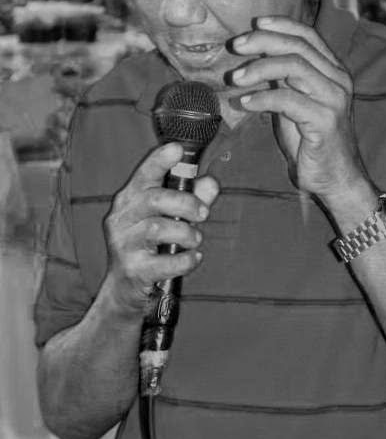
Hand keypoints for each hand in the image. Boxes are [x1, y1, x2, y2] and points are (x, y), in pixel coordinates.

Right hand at [103, 142, 218, 313]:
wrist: (125, 289)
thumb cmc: (150, 245)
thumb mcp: (169, 218)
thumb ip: (191, 198)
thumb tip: (210, 183)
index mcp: (129, 199)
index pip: (143, 174)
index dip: (159, 160)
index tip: (176, 149)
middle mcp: (121, 218)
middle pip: (153, 199)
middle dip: (185, 203)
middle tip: (204, 213)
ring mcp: (123, 244)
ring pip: (157, 229)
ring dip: (186, 232)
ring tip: (196, 239)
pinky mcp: (132, 270)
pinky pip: (163, 263)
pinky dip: (185, 260)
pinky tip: (195, 257)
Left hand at [231, 15, 362, 204]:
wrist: (335, 179)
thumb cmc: (311, 141)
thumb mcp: (295, 102)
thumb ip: (284, 78)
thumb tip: (258, 54)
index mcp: (333, 71)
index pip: (309, 36)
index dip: (282, 25)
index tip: (255, 23)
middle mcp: (338, 80)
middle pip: (299, 47)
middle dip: (263, 41)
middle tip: (235, 46)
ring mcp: (334, 100)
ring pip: (295, 67)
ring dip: (259, 68)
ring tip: (235, 78)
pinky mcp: (325, 121)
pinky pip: (289, 100)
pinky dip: (262, 98)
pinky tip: (245, 103)